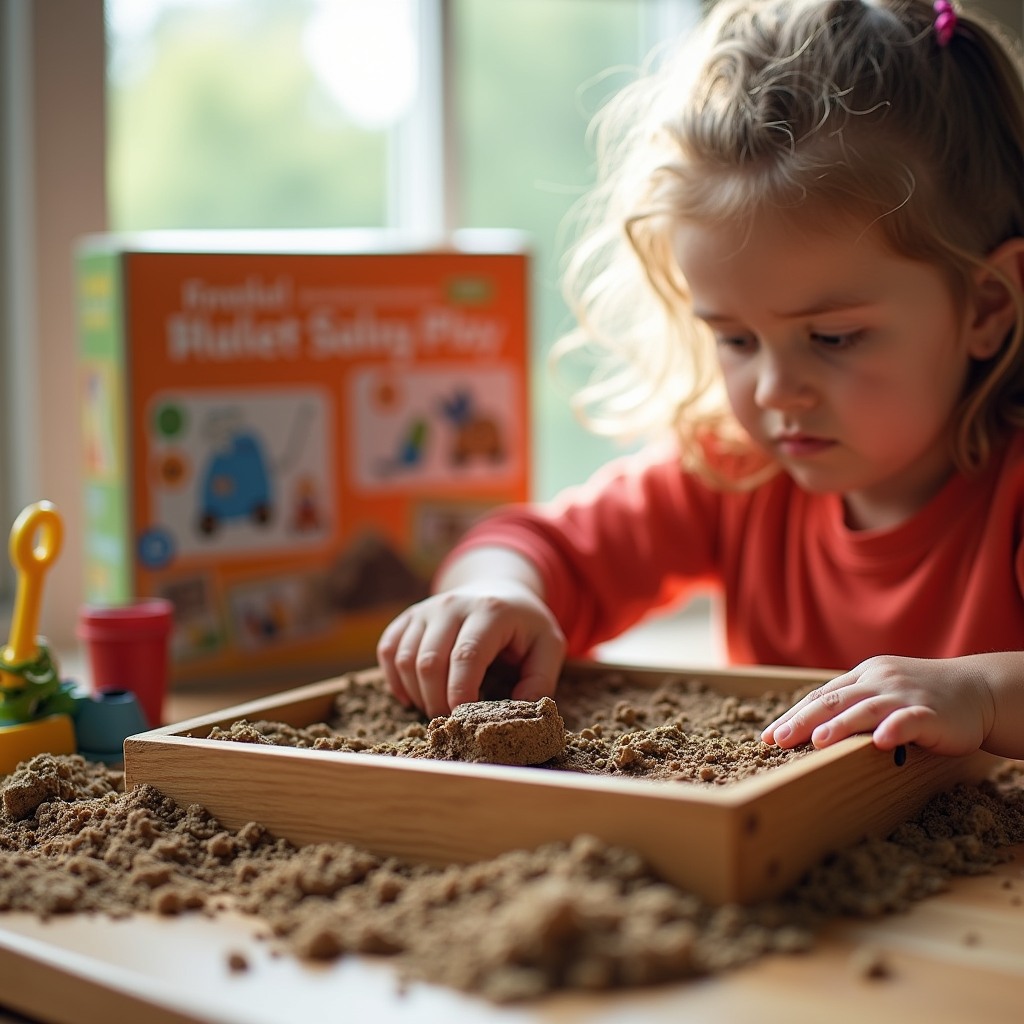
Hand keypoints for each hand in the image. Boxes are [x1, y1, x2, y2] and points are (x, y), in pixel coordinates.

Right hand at [376, 581, 566, 718]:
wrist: (498, 588)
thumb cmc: (524, 625)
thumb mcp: (549, 645)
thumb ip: (541, 678)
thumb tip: (519, 709)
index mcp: (490, 611)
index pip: (466, 656)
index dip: (461, 693)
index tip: (466, 719)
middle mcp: (452, 605)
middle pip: (430, 662)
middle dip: (437, 701)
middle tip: (454, 721)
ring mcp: (426, 608)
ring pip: (405, 659)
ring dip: (417, 694)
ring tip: (438, 709)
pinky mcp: (409, 616)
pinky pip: (388, 650)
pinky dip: (394, 680)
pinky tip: (413, 697)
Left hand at [760, 655, 995, 756]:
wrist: (978, 689)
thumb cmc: (923, 696)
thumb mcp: (882, 692)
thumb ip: (852, 705)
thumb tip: (810, 727)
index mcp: (863, 676)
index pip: (820, 696)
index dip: (793, 715)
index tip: (768, 736)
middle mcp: (879, 681)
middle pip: (833, 701)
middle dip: (802, 721)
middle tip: (778, 739)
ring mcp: (904, 695)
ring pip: (865, 709)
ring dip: (840, 725)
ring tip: (816, 741)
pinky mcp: (930, 712)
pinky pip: (909, 720)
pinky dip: (894, 729)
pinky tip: (881, 742)